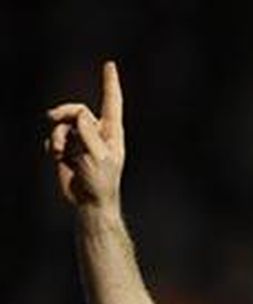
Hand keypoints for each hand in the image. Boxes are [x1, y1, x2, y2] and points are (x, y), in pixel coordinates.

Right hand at [45, 61, 124, 214]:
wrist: (89, 202)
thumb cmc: (101, 181)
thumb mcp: (99, 156)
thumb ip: (88, 133)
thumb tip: (80, 115)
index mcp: (111, 132)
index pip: (112, 102)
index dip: (110, 83)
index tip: (110, 65)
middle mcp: (97, 133)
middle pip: (78, 110)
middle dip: (65, 111)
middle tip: (52, 116)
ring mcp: (81, 141)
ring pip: (64, 124)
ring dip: (58, 135)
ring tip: (61, 151)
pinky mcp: (68, 150)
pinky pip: (54, 137)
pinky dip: (53, 145)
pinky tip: (58, 157)